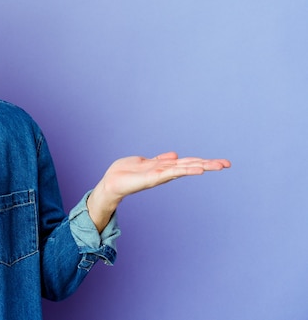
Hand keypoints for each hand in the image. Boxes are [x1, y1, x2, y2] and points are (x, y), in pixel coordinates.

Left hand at [87, 152, 230, 231]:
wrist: (111, 183)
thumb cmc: (125, 173)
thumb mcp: (144, 161)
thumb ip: (160, 159)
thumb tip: (175, 155)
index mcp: (164, 167)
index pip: (187, 162)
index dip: (203, 161)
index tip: (221, 162)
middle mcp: (165, 171)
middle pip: (190, 165)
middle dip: (208, 164)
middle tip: (227, 164)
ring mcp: (161, 175)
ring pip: (184, 168)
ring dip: (201, 166)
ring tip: (218, 165)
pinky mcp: (153, 178)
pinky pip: (172, 172)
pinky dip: (185, 170)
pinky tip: (197, 169)